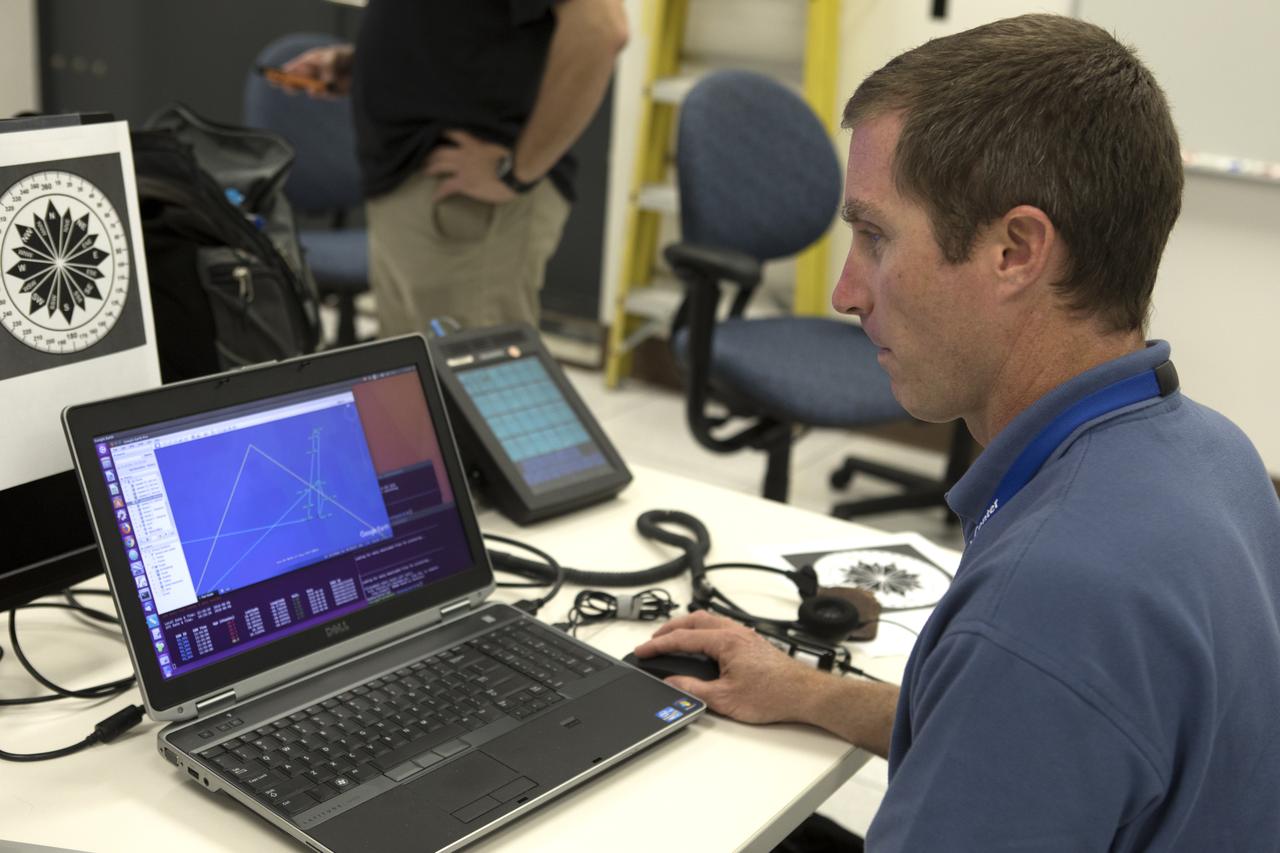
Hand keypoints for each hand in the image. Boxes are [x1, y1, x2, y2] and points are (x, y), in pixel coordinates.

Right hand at [279, 44, 354, 96]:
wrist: (360, 67)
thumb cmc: (343, 56)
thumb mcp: (334, 55)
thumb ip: (329, 65)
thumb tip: (326, 80)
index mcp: (307, 63)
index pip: (291, 70)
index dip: (281, 74)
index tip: (272, 77)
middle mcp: (311, 75)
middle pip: (297, 83)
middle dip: (291, 85)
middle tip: (287, 86)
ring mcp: (320, 86)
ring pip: (311, 91)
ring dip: (312, 90)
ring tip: (313, 88)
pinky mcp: (331, 93)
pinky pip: (326, 95)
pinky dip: (327, 92)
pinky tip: (328, 87)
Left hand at [424, 130, 517, 203]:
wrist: (516, 171)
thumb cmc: (516, 158)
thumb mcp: (504, 145)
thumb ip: (494, 144)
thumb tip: (497, 145)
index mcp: (475, 142)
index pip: (455, 133)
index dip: (445, 133)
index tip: (438, 133)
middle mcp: (465, 152)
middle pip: (441, 150)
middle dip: (432, 153)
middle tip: (426, 156)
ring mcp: (463, 168)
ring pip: (439, 165)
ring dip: (430, 168)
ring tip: (425, 171)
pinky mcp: (464, 183)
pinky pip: (446, 187)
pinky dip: (438, 193)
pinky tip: (434, 198)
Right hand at [633, 611, 823, 724]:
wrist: (804, 694)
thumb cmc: (774, 694)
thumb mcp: (725, 699)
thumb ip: (693, 690)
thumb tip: (672, 684)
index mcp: (725, 641)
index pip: (682, 638)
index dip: (658, 645)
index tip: (642, 650)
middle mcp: (735, 632)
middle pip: (694, 620)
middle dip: (669, 629)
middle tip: (653, 641)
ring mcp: (745, 635)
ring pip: (708, 621)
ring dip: (687, 627)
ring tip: (672, 639)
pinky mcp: (752, 642)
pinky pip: (720, 627)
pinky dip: (703, 630)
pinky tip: (701, 643)